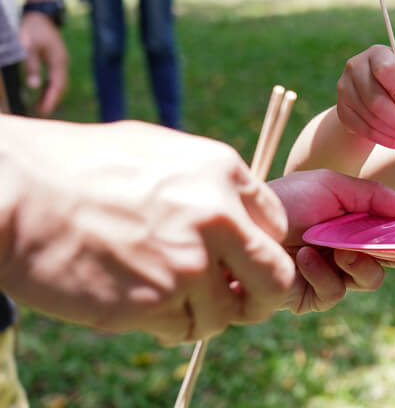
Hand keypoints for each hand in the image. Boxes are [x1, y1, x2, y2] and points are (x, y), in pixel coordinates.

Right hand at [0, 120, 294, 344]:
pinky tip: (139, 304)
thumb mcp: (161, 153)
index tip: (240, 261)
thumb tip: (239, 217)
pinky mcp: (153, 302)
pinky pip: (182, 330)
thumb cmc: (80, 167)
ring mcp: (188, 263)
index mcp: (224, 173)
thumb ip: (209, 185)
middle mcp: (219, 218)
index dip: (260, 248)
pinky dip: (167, 326)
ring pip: (225, 314)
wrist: (15, 193)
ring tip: (166, 297)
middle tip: (236, 300)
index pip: (278, 226)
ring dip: (203, 314)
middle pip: (276, 279)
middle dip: (260, 297)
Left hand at [18, 11, 67, 115]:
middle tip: (40, 113)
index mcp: (59, 61)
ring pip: (59, 83)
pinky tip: (40, 91)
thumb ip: (32, 66)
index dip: (51, 100)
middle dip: (52, 100)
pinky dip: (49, 87)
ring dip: (50, 95)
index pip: (57, 86)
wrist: (40, 15)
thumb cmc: (33, 29)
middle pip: (61, 87)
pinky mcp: (56, 59)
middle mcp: (63, 63)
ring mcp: (61, 61)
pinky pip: (55, 77)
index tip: (44, 112)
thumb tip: (33, 87)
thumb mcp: (29, 46)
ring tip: (39, 106)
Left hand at [269, 169, 394, 313]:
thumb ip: (373, 196)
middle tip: (392, 247)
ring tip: (337, 248)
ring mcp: (331, 273)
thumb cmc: (287, 199)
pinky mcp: (310, 296)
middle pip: (389, 260)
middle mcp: (347, 248)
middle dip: (393, 253)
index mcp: (356, 222)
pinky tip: (306, 257)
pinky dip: (323, 274)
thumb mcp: (333, 187)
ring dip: (358, 263)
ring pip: (369, 280)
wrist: (244, 224)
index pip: (392, 233)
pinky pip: (334, 293)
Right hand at [336, 44, 394, 148]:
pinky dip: (384, 139)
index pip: (386, 70)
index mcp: (377, 54)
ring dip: (394, 133)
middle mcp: (356, 67)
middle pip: (375, 99)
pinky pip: (363, 130)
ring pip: (370, 118)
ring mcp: (344, 88)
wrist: (378, 92)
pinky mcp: (342, 109)